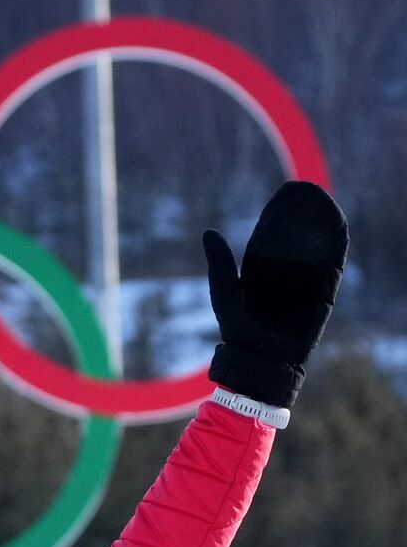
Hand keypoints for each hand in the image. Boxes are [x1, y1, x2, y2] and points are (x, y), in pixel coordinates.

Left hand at [203, 180, 347, 407]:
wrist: (257, 358)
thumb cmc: (237, 329)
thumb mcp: (224, 291)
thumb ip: (220, 263)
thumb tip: (209, 232)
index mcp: (261, 273)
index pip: (272, 238)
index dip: (279, 217)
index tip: (286, 193)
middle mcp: (284, 277)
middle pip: (297, 240)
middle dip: (302, 216)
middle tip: (306, 189)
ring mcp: (304, 285)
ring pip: (315, 250)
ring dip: (321, 226)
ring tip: (323, 201)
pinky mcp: (321, 297)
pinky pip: (330, 269)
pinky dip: (334, 248)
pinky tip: (337, 227)